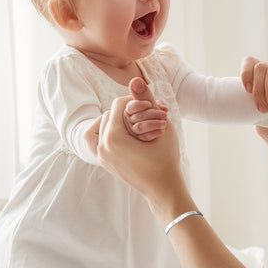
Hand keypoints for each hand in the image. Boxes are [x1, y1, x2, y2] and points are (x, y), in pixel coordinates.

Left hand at [96, 78, 186, 204]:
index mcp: (113, 138)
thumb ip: (146, 100)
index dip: (135, 102)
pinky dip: (118, 133)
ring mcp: (101, 156)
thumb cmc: (166, 158)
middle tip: (146, 118)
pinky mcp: (104, 161)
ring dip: (121, 122)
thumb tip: (134, 78)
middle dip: (126, 113)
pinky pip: (105, 137)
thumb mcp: (161, 125)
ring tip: (140, 128)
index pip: (118, 104)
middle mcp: (102, 147)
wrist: (162, 189)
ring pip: (106, 125)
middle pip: (110, 113)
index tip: (149, 109)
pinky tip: (134, 137)